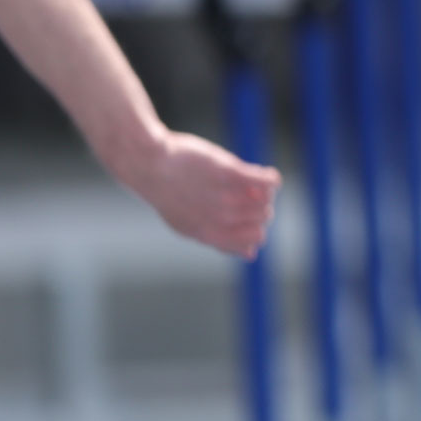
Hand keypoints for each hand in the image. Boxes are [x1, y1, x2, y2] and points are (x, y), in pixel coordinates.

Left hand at [124, 130, 281, 259]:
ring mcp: (225, 196)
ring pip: (266, 200)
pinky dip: (271, 178)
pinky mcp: (230, 173)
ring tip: (252, 180)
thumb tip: (251, 255)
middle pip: (263, 218)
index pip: (253, 241)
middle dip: (262, 207)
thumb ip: (221, 241)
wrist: (150, 165)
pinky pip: (268, 181)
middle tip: (249, 193)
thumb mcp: (189, 225)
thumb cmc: (170, 192)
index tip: (247, 214)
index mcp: (209, 234)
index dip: (256, 228)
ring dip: (265, 191)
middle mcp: (219, 219)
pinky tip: (264, 173)